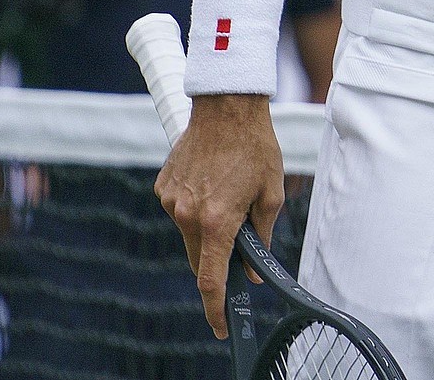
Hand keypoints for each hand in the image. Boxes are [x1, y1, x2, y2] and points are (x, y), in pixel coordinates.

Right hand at [154, 94, 282, 338]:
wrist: (226, 108)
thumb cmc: (255, 147)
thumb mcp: (270, 192)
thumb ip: (261, 235)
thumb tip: (253, 269)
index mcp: (217, 221)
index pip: (211, 279)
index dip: (216, 309)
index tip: (223, 326)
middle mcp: (187, 216)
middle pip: (199, 260)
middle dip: (217, 263)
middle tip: (239, 250)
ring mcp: (171, 202)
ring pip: (189, 235)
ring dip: (207, 230)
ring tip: (230, 196)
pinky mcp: (163, 188)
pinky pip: (180, 211)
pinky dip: (195, 209)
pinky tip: (213, 183)